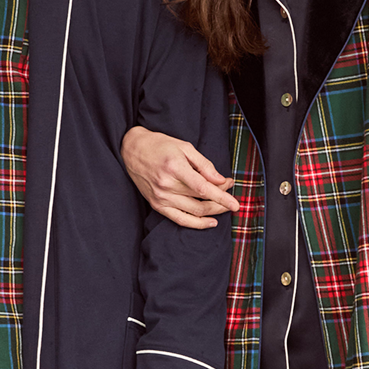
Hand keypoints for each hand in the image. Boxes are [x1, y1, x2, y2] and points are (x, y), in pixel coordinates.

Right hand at [120, 126, 238, 228]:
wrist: (132, 150)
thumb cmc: (159, 145)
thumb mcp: (184, 147)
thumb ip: (204, 164)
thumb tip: (221, 180)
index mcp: (175, 168)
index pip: (203, 188)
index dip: (222, 197)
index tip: (236, 204)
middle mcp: (167, 185)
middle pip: (201, 201)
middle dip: (221, 199)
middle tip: (229, 191)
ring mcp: (161, 198)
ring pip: (194, 212)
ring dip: (213, 211)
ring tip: (224, 206)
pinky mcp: (157, 205)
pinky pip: (180, 219)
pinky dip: (197, 224)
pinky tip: (210, 222)